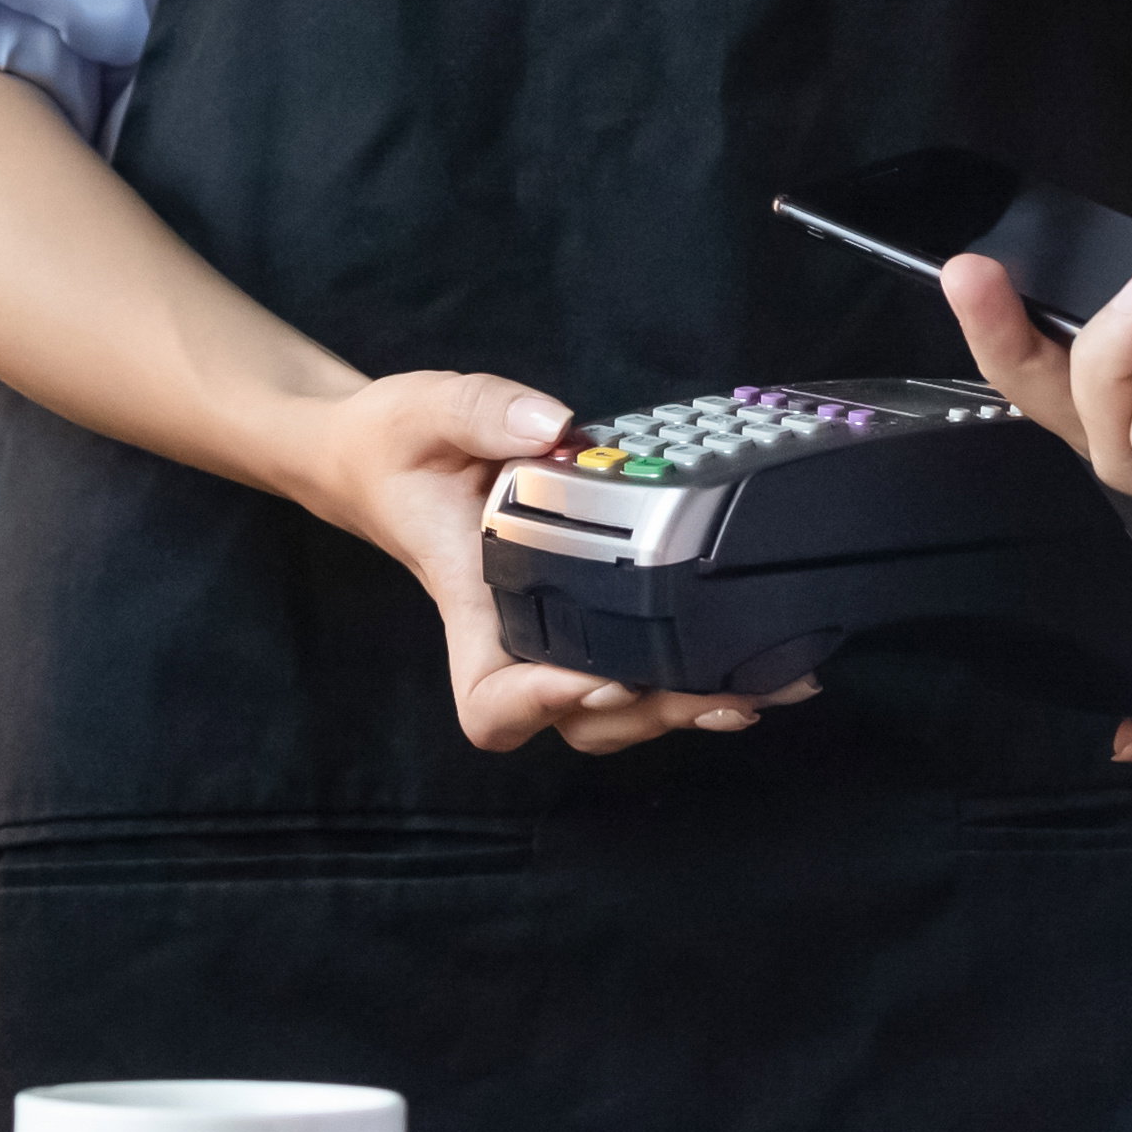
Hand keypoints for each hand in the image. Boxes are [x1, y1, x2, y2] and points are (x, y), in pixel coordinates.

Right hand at [297, 372, 811, 756]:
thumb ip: (484, 412)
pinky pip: (630, 664)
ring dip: (681, 708)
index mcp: (469, 602)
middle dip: (652, 714)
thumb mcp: (423, 410)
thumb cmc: (390, 447)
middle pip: (578, 720)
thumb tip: (555, 426)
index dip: (541, 705)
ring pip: (612, 710)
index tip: (595, 677)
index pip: (490, 698)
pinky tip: (745, 661)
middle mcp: (510, 633)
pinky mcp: (579, 608)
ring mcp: (547, 628)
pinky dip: (685, 673)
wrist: (374, 458)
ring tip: (756, 688)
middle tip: (729, 692)